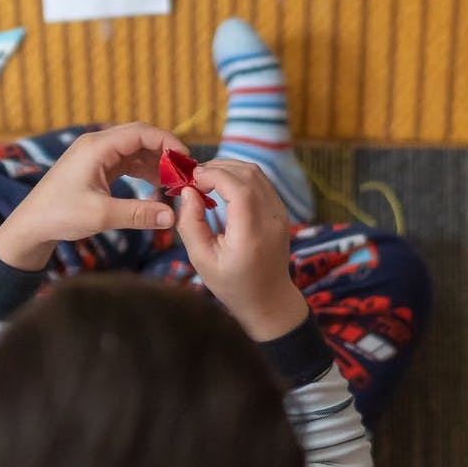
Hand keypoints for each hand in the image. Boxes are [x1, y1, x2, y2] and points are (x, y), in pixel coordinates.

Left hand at [0, 123, 188, 270]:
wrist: (31, 225)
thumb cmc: (59, 215)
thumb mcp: (102, 215)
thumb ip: (138, 214)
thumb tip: (172, 217)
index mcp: (97, 147)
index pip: (141, 132)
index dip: (168, 142)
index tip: (188, 159)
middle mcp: (97, 145)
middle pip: (140, 137)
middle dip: (165, 153)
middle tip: (185, 172)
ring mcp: (95, 155)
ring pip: (135, 150)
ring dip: (156, 163)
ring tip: (175, 182)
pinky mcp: (95, 167)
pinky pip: (126, 162)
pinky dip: (143, 171)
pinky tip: (157, 185)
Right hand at [175, 159, 308, 340]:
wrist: (269, 299)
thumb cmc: (232, 285)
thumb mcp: (201, 260)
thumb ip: (190, 224)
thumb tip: (187, 191)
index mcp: (252, 235)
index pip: (239, 189)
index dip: (213, 175)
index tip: (191, 179)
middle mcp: (271, 220)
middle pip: (248, 174)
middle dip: (217, 167)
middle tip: (193, 178)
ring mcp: (280, 214)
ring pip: (255, 173)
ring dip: (228, 168)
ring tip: (204, 180)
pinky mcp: (280, 211)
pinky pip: (260, 182)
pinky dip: (238, 176)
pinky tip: (220, 186)